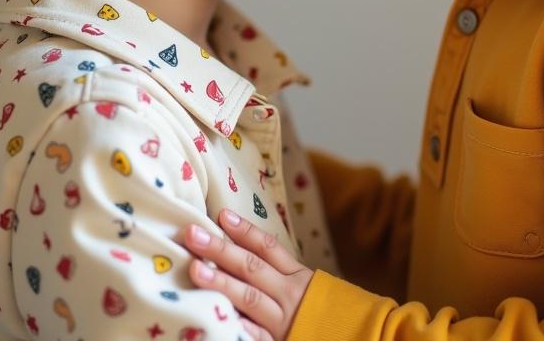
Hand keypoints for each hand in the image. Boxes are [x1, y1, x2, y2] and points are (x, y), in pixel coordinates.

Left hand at [183, 208, 313, 340]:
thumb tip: (242, 247)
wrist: (350, 338)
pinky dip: (238, 324)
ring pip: (249, 297)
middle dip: (221, 249)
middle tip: (192, 234)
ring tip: (194, 269)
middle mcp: (288, 293)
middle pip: (251, 267)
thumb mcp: (305, 285)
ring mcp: (281, 320)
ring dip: (221, 282)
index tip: (221, 215)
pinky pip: (255, 333)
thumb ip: (278, 271)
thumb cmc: (320, 310)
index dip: (244, 230)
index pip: (267, 247)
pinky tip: (217, 315)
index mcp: (296, 275)